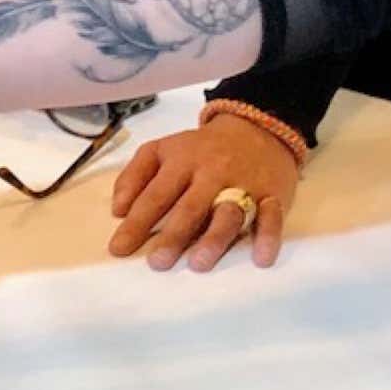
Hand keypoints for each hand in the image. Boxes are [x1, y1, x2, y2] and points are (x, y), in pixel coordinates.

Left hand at [107, 112, 301, 269]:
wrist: (258, 126)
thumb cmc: (201, 149)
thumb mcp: (161, 150)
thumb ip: (134, 176)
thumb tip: (117, 210)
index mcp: (183, 161)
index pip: (156, 194)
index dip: (137, 222)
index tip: (119, 248)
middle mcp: (213, 173)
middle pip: (191, 207)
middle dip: (173, 235)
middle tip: (157, 262)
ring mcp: (244, 185)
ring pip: (229, 213)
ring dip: (214, 238)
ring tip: (198, 263)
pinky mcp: (273, 195)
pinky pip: (273, 216)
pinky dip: (268, 237)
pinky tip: (260, 258)